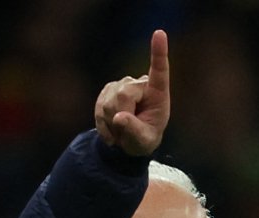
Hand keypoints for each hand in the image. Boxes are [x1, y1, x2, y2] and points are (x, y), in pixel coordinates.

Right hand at [95, 29, 169, 156]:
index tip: (159, 33)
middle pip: (122, 95)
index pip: (159, 71)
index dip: (158, 52)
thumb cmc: (144, 140)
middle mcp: (139, 84)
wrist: (128, 142)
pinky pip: (98, 108)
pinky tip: (112, 128)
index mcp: (157, 93)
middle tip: (128, 131)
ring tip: (122, 130)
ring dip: (111, 123)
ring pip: (108, 103)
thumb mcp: (143, 142)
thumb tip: (118, 117)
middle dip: (121, 117)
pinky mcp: (108, 90)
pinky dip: (103, 123)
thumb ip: (134, 130)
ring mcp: (122, 85)